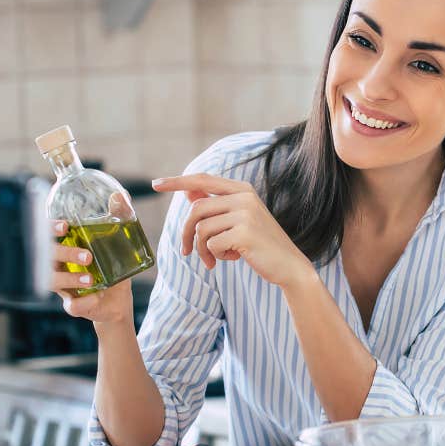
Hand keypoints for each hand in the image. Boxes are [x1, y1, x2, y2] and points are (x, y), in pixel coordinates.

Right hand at [50, 219, 132, 324]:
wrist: (117, 301)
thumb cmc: (111, 266)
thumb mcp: (117, 241)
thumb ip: (117, 217)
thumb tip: (121, 195)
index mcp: (65, 246)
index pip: (46, 234)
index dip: (50, 229)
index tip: (65, 226)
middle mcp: (58, 265)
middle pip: (48, 257)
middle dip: (65, 253)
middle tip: (87, 256)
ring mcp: (64, 287)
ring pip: (53, 281)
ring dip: (69, 278)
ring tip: (89, 278)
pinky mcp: (74, 305)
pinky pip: (71, 305)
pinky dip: (82, 302)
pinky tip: (95, 297)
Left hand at [153, 174, 313, 288]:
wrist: (289, 266)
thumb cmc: (261, 244)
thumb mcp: (238, 220)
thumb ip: (215, 205)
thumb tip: (188, 192)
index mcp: (242, 189)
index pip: (202, 179)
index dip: (177, 182)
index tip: (155, 184)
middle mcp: (244, 197)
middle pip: (196, 208)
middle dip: (186, 233)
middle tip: (187, 252)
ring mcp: (245, 213)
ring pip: (201, 228)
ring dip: (202, 249)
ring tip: (213, 259)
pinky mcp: (244, 232)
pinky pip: (212, 244)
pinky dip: (215, 256)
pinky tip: (231, 259)